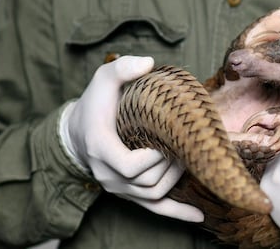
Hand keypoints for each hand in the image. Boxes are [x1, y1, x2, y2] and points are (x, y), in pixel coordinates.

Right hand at [62, 55, 203, 221]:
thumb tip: (147, 63)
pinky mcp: (128, 194)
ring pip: (153, 195)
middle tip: (185, 145)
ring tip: (188, 159)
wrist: (80, 130)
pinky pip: (153, 210)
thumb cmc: (96, 102)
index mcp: (100, 147)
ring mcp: (118, 187)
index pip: (127, 166)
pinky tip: (198, 216)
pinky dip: (177, 214)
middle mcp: (107, 174)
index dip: (151, 158)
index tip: (164, 141)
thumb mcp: (103, 78)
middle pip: (146, 182)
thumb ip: (122, 67)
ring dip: (175, 180)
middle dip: (170, 165)